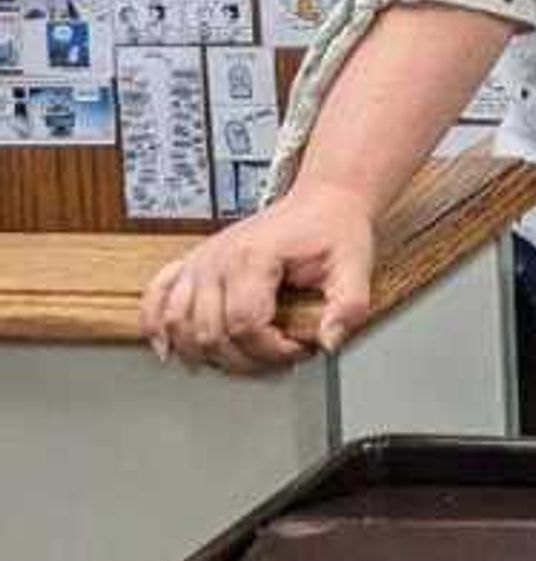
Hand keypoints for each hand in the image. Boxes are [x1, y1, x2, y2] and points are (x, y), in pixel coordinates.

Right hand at [141, 181, 377, 372]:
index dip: (271, 350)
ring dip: (204, 353)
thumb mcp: (355, 265)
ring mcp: (200, 261)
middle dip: (246, 358)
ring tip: (239, 358)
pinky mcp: (192, 263)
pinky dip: (155, 325)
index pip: (246, 324)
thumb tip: (329, 341)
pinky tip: (165, 347)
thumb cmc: (334, 230)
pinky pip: (156, 296)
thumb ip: (348, 306)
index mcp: (255, 257)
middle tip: (277, 356)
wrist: (321, 201)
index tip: (297, 349)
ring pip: (178, 324)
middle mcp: (218, 259)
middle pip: (210, 332)